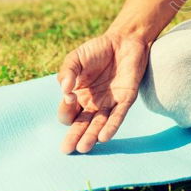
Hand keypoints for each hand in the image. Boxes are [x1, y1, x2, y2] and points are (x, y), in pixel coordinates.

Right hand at [57, 32, 149, 153]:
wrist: (124, 40)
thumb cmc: (97, 50)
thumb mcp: (76, 58)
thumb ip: (67, 72)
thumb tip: (65, 90)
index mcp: (78, 95)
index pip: (68, 113)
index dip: (65, 110)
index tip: (69, 98)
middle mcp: (93, 103)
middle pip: (81, 124)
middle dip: (74, 136)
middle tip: (67, 149)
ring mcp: (109, 103)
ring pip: (99, 124)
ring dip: (91, 136)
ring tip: (84, 148)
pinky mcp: (125, 100)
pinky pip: (117, 116)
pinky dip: (111, 126)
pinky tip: (103, 137)